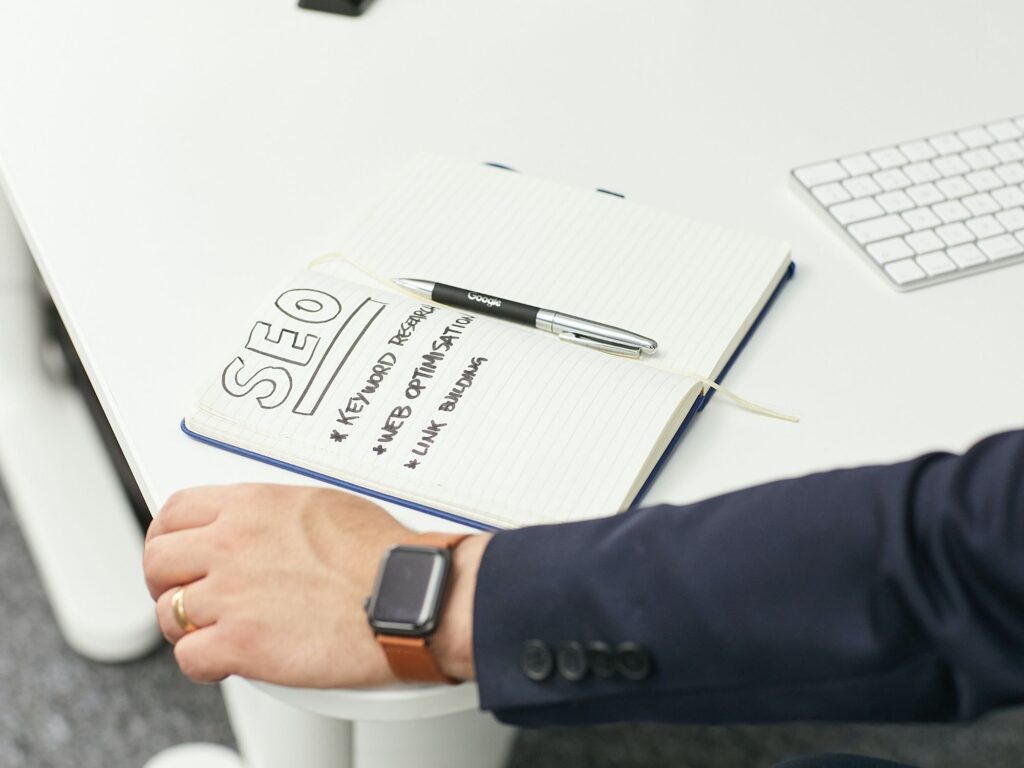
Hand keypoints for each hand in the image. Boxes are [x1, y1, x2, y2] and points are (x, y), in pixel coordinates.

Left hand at [142, 484, 486, 686]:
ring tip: (215, 631)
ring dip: (187, 626)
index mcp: (252, 505)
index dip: (169, 536)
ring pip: (168, 613)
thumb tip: (264, 525)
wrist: (408, 595)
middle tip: (189, 594)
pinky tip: (226, 660)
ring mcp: (232, 593)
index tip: (179, 551)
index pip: (175, 511)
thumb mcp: (323, 504)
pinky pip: (188, 657)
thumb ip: (276, 514)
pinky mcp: (240, 642)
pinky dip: (203, 663)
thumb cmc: (383, 554)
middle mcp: (233, 543)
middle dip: (168, 581)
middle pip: (157, 560)